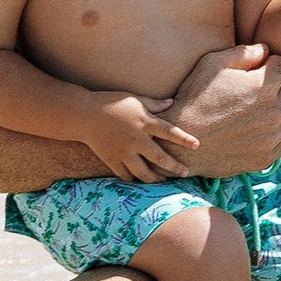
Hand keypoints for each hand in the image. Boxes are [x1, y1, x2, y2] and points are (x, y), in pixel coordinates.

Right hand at [81, 92, 200, 183]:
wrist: (83, 115)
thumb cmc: (111, 103)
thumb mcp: (134, 99)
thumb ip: (154, 104)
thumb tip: (172, 103)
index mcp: (144, 122)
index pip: (169, 131)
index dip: (184, 139)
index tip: (197, 145)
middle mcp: (136, 139)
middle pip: (160, 158)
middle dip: (175, 167)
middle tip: (186, 173)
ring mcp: (123, 151)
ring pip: (143, 172)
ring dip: (156, 179)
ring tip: (163, 181)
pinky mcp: (112, 159)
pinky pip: (126, 175)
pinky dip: (134, 179)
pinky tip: (140, 180)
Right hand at [164, 46, 280, 176]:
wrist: (180, 144)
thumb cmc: (194, 100)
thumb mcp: (211, 65)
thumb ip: (243, 53)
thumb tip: (265, 50)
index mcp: (263, 86)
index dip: (270, 65)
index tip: (257, 70)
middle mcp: (273, 112)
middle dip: (280, 84)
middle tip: (259, 89)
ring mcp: (271, 137)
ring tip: (264, 110)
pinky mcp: (266, 157)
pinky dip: (277, 135)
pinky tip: (259, 130)